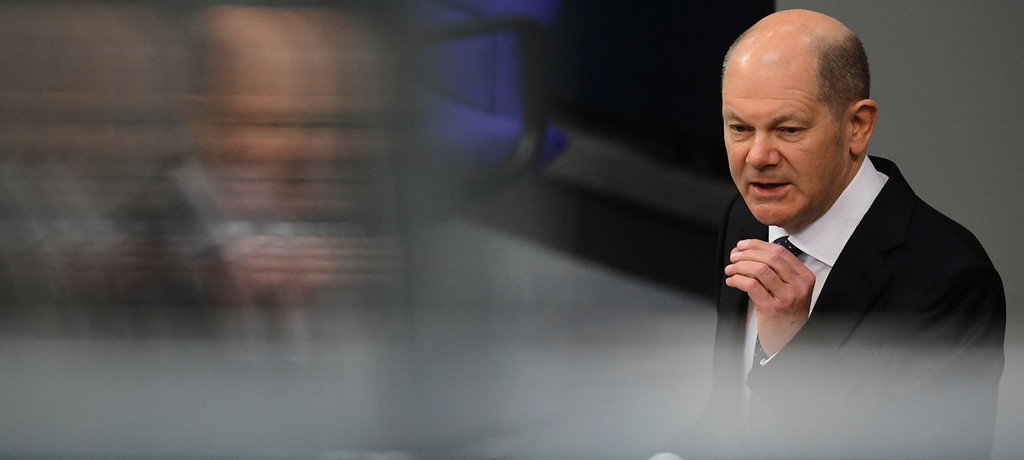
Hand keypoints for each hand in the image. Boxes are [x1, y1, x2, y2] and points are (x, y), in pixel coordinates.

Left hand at [725, 239, 814, 355]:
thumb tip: (751, 252)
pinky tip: (732, 281)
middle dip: (747, 254)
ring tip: (731, 269)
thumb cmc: (787, 314)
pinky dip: (738, 279)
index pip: (780, 252)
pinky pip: (751, 285)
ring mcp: (786, 297)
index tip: (744, 245)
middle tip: (735, 256)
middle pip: (770, 258)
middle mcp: (798, 286)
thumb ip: (778, 271)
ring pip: (759, 270)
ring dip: (740, 266)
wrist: (789, 339)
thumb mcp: (791, 289)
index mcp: (804, 277)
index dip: (757, 245)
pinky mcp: (772, 308)